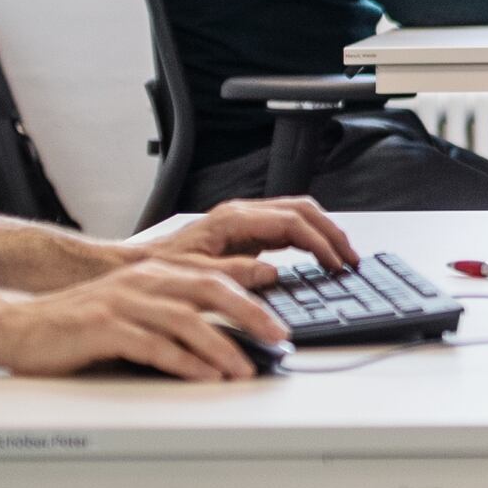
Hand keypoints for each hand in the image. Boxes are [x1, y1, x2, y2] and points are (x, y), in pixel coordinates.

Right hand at [0, 256, 286, 380]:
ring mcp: (123, 304)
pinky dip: (184, 363)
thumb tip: (224, 340)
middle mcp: (142, 282)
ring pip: (186, 320)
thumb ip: (172, 316)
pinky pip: (153, 346)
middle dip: (250, 314)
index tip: (283, 309)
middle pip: (210, 290)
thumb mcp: (132, 310)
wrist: (19, 327)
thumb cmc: (78, 326)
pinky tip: (204, 377)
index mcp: (153, 274)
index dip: (252, 289)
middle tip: (279, 338)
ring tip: (246, 369)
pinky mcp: (103, 329)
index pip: (214, 276)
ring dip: (222, 347)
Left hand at [132, 194, 356, 281]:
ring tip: (341, 257)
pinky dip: (308, 239)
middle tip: (350, 259)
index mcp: (234, 219)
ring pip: (298, 214)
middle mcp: (242, 214)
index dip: (321, 243)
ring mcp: (245, 221)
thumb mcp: (198, 277)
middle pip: (303, 210)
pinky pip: (287, 227)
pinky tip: (317, 257)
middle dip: (332, 232)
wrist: (137, 269)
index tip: (337, 265)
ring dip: (323, 233)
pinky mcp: (244, 232)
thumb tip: (272, 273)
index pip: (293, 222)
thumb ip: (236, 274)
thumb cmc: (161, 272)